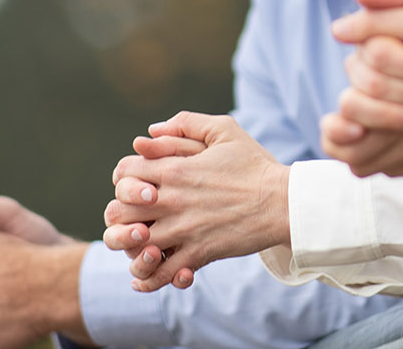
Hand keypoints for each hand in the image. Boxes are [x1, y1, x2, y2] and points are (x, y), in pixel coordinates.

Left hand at [103, 112, 289, 290]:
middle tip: (133, 216)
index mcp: (176, 169)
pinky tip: (144, 275)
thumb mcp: (224, 130)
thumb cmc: (254, 164)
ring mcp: (184, 230)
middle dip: (120, 213)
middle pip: (119, 211)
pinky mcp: (197, 254)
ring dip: (130, 247)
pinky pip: (160, 274)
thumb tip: (149, 133)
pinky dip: (146, 279)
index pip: (124, 172)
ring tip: (139, 244)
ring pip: (134, 246)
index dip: (124, 177)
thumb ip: (185, 123)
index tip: (137, 184)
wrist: (282, 202)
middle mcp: (173, 200)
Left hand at [323, 0, 402, 180]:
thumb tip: (338, 28)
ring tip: (392, 113)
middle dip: (356, 138)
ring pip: (391, 170)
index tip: (346, 103)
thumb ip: (381, 21)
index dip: (337, 126)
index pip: (346, 141)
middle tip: (360, 113)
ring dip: (384, 146)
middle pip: (363, 163)